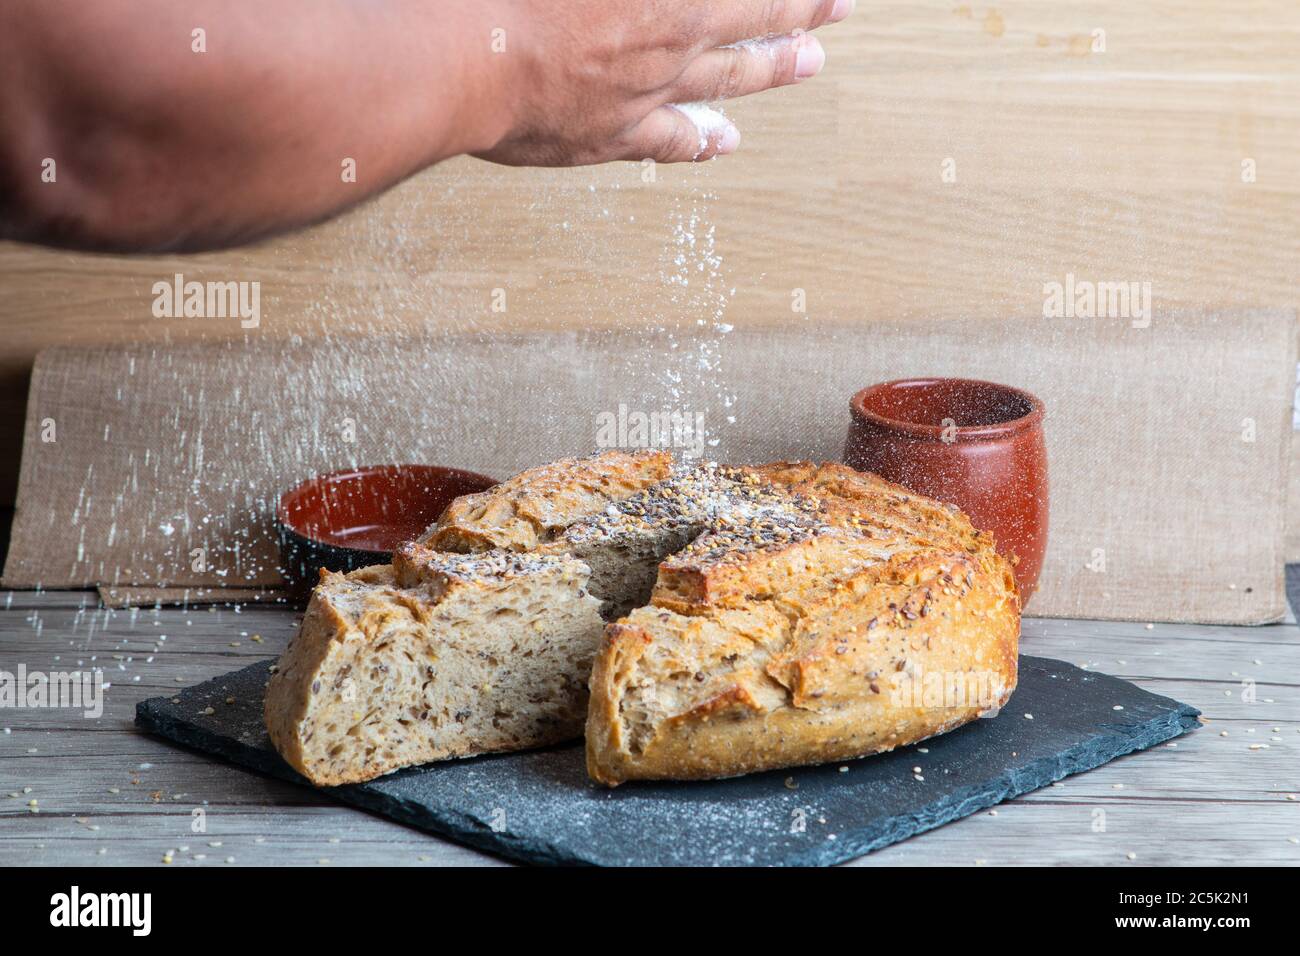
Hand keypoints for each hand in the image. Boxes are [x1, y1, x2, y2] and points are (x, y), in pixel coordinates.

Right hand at [474, 0, 852, 166]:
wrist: (468, 60)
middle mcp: (672, 35)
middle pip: (755, 17)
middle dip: (802, 11)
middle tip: (838, 9)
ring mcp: (649, 90)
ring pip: (728, 79)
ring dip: (774, 69)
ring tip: (809, 63)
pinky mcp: (615, 134)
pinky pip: (672, 140)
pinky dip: (702, 141)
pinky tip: (724, 143)